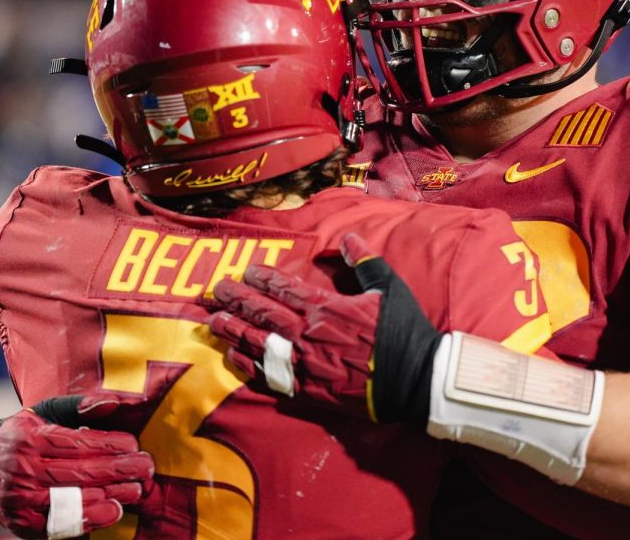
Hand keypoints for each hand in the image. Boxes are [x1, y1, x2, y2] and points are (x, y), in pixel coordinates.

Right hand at [0, 394, 153, 538]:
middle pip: (79, 472)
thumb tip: (114, 403)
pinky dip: (88, 519)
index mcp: (31, 438)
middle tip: (145, 468)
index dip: (109, 443)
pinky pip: (59, 524)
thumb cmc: (26, 435)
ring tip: (135, 490)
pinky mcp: (21, 523)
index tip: (134, 444)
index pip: (77, 442)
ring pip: (72, 499)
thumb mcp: (45, 412)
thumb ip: (79, 406)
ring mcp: (20, 499)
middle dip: (118, 470)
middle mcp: (23, 469)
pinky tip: (112, 511)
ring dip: (109, 496)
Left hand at [209, 233, 441, 423]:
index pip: (283, 287)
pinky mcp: (307, 390)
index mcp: (326, 307)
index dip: (261, 278)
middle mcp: (308, 333)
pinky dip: (248, 365)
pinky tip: (232, 356)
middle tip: (217, 290)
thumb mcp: (387, 288)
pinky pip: (268, 375)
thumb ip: (364, 261)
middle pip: (262, 312)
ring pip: (258, 343)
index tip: (246, 271)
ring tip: (214, 320)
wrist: (415, 381)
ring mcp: (304, 363)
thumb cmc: (403, 332)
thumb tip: (348, 238)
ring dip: (234, 330)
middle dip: (237, 299)